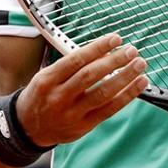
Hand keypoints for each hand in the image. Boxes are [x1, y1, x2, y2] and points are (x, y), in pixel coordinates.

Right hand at [15, 33, 147, 146]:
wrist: (28, 129)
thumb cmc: (42, 96)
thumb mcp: (46, 76)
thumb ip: (72, 65)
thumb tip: (104, 50)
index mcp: (47, 79)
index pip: (76, 60)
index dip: (98, 48)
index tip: (115, 38)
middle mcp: (59, 97)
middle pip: (91, 76)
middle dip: (114, 61)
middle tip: (131, 50)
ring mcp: (72, 114)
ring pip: (103, 93)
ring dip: (125, 77)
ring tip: (139, 64)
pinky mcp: (83, 127)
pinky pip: (109, 110)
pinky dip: (127, 96)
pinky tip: (139, 84)